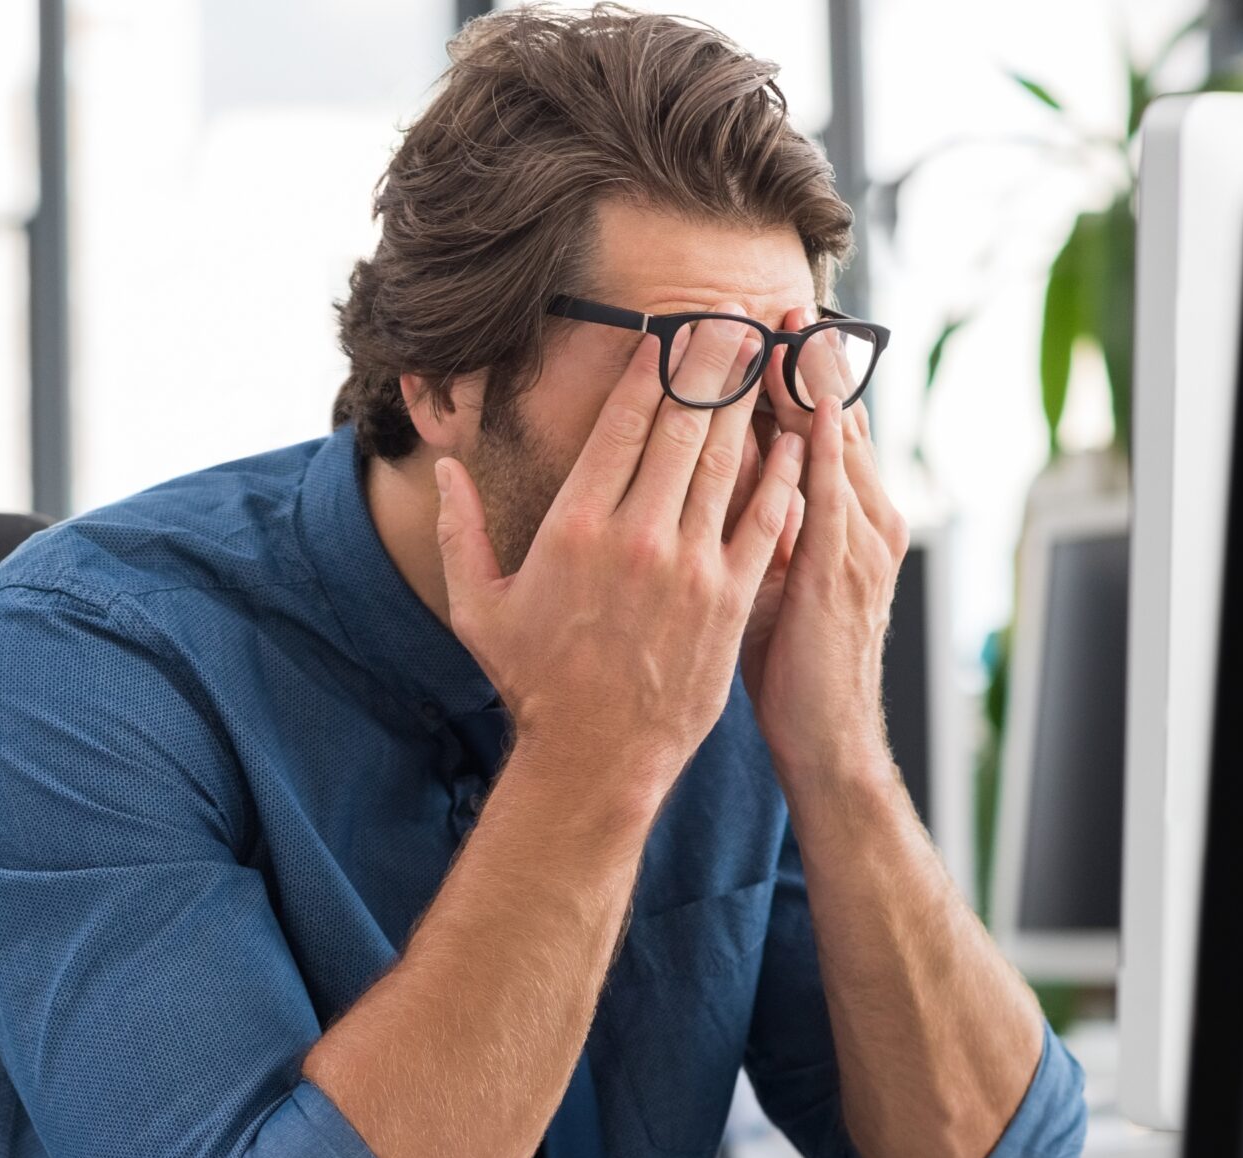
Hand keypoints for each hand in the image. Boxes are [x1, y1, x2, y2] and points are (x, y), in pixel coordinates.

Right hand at [435, 322, 804, 810]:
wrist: (596, 756)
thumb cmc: (534, 682)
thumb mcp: (478, 606)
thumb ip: (458, 531)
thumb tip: (446, 468)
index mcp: (575, 526)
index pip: (622, 424)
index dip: (650, 370)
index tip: (668, 332)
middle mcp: (636, 535)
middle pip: (682, 426)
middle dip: (710, 363)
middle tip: (731, 314)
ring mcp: (690, 566)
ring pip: (727, 462)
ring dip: (749, 402)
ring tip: (765, 354)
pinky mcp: (730, 598)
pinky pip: (765, 519)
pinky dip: (782, 474)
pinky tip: (796, 438)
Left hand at [746, 309, 909, 791]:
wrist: (827, 741)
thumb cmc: (795, 666)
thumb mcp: (777, 580)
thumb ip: (763, 524)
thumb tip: (722, 475)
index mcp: (850, 519)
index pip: (823, 428)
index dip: (799, 375)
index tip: (770, 323)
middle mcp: (865, 519)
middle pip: (835, 420)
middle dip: (809, 359)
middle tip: (781, 298)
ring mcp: (859, 542)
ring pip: (836, 444)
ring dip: (813, 384)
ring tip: (791, 326)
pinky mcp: (841, 570)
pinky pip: (828, 491)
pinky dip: (816, 444)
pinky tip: (802, 405)